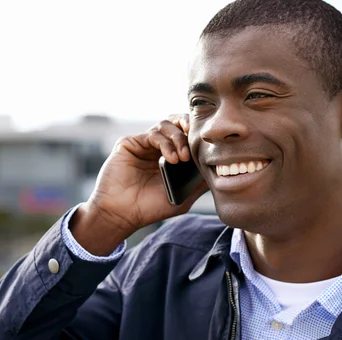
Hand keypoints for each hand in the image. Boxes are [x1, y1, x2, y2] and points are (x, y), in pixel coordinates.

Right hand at [70, 114, 208, 254]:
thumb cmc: (149, 208)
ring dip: (178, 138)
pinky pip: (152, 134)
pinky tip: (171, 159)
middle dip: (188, 127)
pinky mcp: (130, 143)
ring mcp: (143, 144)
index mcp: (169, 157)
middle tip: (196, 140)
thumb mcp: (182, 197)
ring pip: (165, 125)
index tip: (208, 144)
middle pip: (176, 123)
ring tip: (182, 158)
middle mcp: (156, 148)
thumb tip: (220, 170)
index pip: (186, 135)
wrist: (122, 214)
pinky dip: (165, 143)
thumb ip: (198, 182)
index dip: (197, 134)